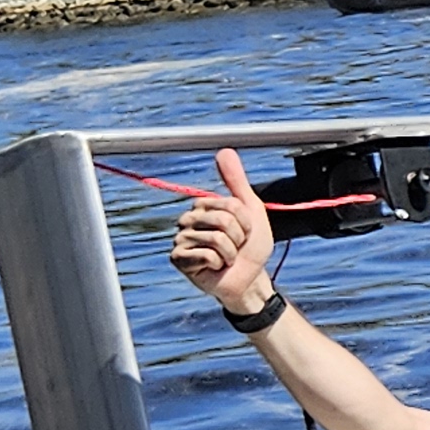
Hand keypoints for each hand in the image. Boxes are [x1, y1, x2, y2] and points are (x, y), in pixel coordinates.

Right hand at [169, 150, 277, 316]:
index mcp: (204, 205)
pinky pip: (206, 255)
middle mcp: (189, 219)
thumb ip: (237, 181)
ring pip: (216, 239)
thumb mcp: (250, 210)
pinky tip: (214, 267)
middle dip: (238, 238)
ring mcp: (181, 238)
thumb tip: (224, 150)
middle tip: (235, 247)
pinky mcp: (178, 258)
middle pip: (222, 220)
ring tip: (226, 258)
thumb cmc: (250, 247)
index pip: (230, 205)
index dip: (245, 222)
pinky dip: (218, 263)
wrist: (248, 279)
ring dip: (230, 252)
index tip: (245, 231)